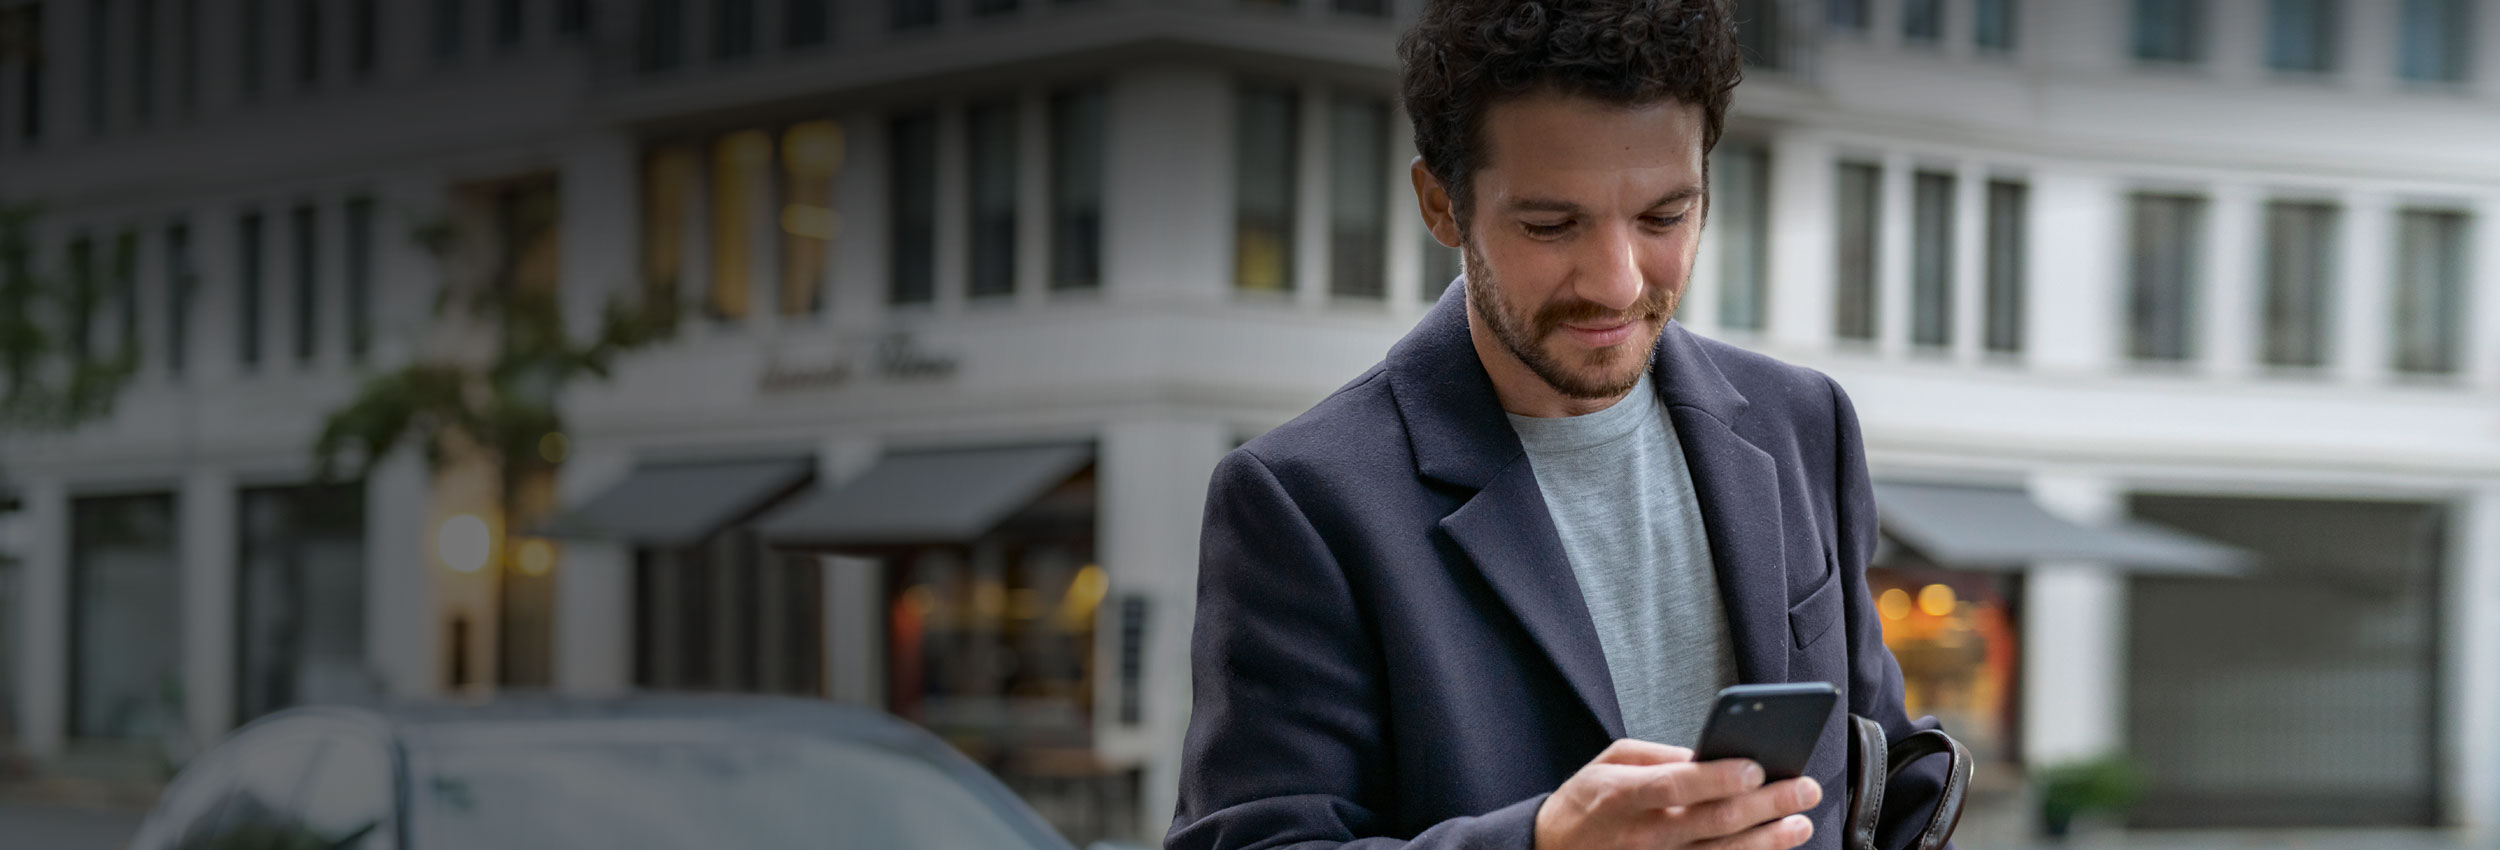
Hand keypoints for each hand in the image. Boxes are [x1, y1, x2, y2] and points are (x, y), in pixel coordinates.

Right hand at [1533, 738, 1820, 849]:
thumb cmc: (1587, 801)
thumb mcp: (1609, 762)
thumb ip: (1659, 756)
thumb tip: (1709, 755)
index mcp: (1623, 793)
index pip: (1677, 785)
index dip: (1718, 778)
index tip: (1758, 767)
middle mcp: (1643, 833)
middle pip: (1713, 821)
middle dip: (1765, 805)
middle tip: (1805, 789)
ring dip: (1767, 840)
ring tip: (1800, 823)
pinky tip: (1771, 849)